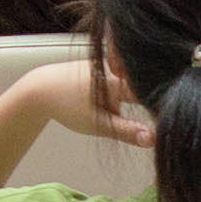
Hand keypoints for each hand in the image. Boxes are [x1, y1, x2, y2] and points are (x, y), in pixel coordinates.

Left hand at [16, 50, 145, 146]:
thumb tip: (154, 138)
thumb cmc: (67, 105)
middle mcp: (116, 66)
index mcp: (119, 80)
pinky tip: (100, 99)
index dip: (158, 108)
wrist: (39, 88)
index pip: (149, 94)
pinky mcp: (101, 64)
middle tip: (122, 116)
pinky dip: (118, 90)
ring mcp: (108, 63)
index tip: (161, 121)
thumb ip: (127, 131)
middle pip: (141, 86)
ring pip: (129, 83)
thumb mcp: (98, 123)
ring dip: (128, 97)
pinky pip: (119, 77)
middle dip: (143, 102)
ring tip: (104, 107)